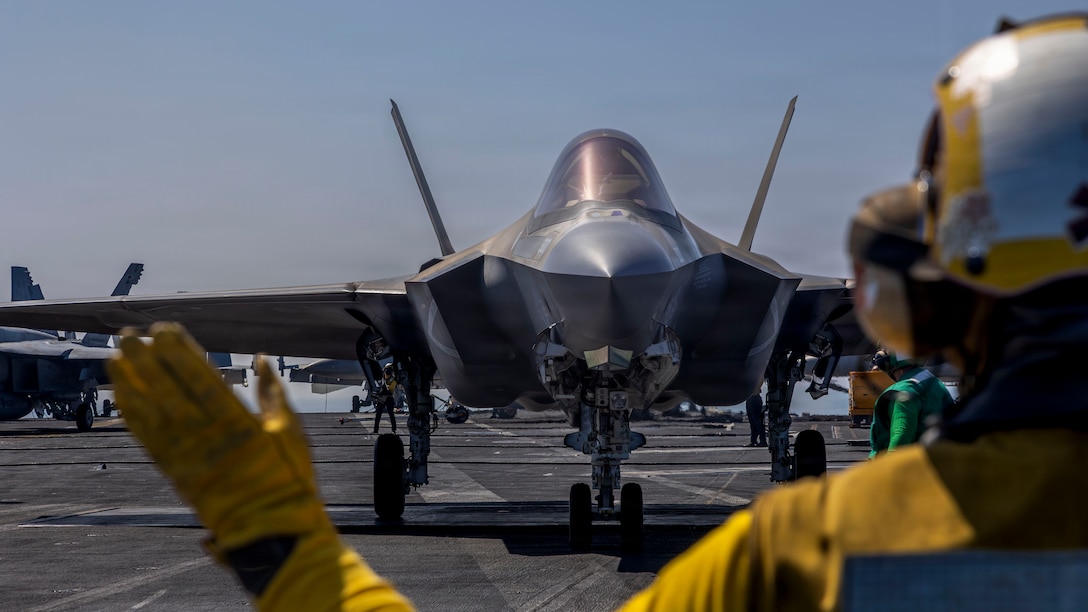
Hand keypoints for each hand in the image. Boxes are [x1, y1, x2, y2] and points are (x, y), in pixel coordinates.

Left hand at [108, 323, 329, 553]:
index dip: (179, 352)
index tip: (164, 329)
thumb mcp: (289, 430)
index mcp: (237, 421)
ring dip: (130, 383)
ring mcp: (185, 453)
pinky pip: (146, 437)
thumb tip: (262, 358)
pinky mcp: (174, 470)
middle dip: (146, 360)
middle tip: (129, 335)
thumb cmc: (285, 477)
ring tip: (114, 357)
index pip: (200, 378)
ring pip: (150, 411)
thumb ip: (273, 392)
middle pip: (168, 390)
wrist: (267, 527)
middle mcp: (205, 434)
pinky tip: (121, 394)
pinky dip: (131, 414)